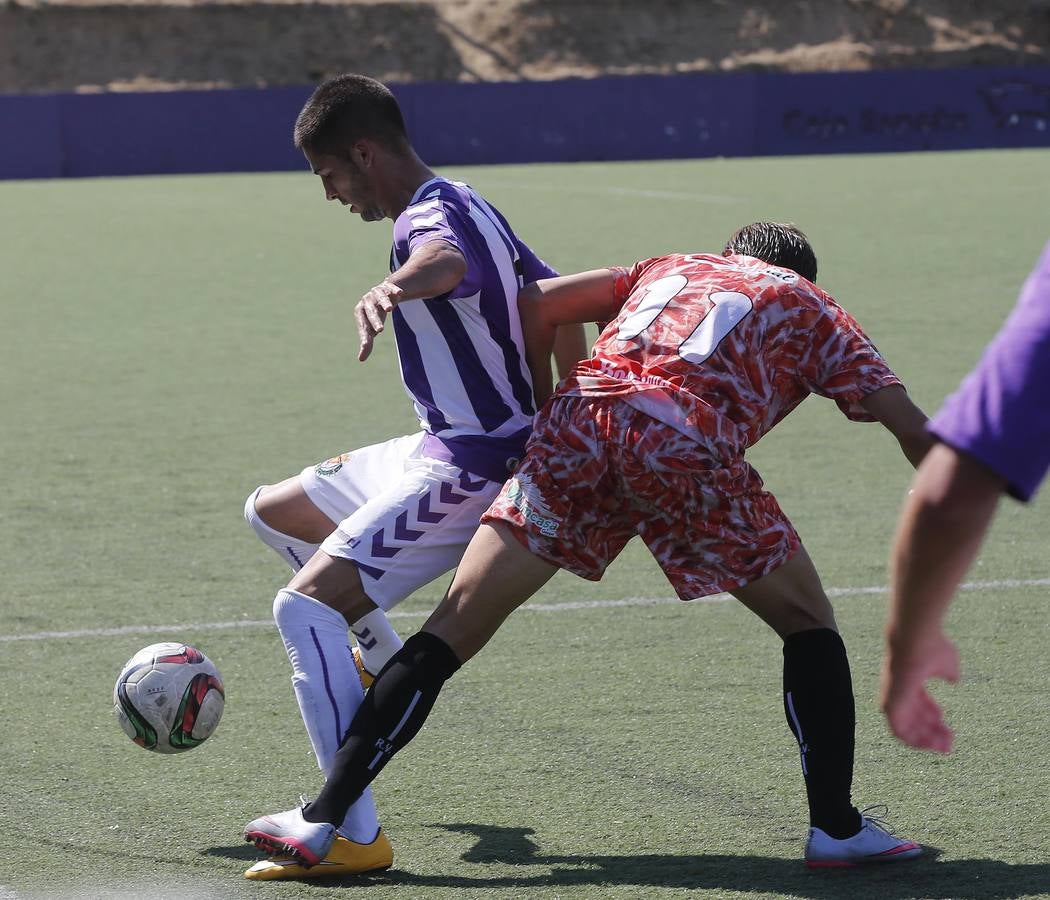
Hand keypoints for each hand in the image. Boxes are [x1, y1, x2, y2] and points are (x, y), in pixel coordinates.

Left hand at [355, 280, 402, 361]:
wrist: (383, 293)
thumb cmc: (374, 315)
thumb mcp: (370, 328)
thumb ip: (367, 342)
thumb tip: (361, 359)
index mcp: (361, 312)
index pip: (363, 325)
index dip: (365, 334)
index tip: (366, 344)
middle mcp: (367, 301)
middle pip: (371, 311)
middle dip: (375, 320)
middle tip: (380, 331)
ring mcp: (377, 293)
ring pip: (380, 298)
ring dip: (384, 303)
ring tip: (390, 309)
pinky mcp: (388, 287)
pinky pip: (391, 288)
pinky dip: (395, 290)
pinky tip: (400, 294)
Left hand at [880, 629, 959, 753]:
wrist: (916, 639)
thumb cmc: (931, 647)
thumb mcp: (946, 663)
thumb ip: (949, 672)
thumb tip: (953, 679)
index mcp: (909, 680)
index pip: (918, 704)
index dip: (934, 717)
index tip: (949, 729)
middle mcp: (898, 690)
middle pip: (914, 717)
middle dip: (932, 732)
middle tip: (950, 743)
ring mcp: (892, 697)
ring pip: (906, 728)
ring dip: (925, 740)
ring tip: (945, 747)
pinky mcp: (890, 704)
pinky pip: (898, 731)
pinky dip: (915, 740)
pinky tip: (932, 744)